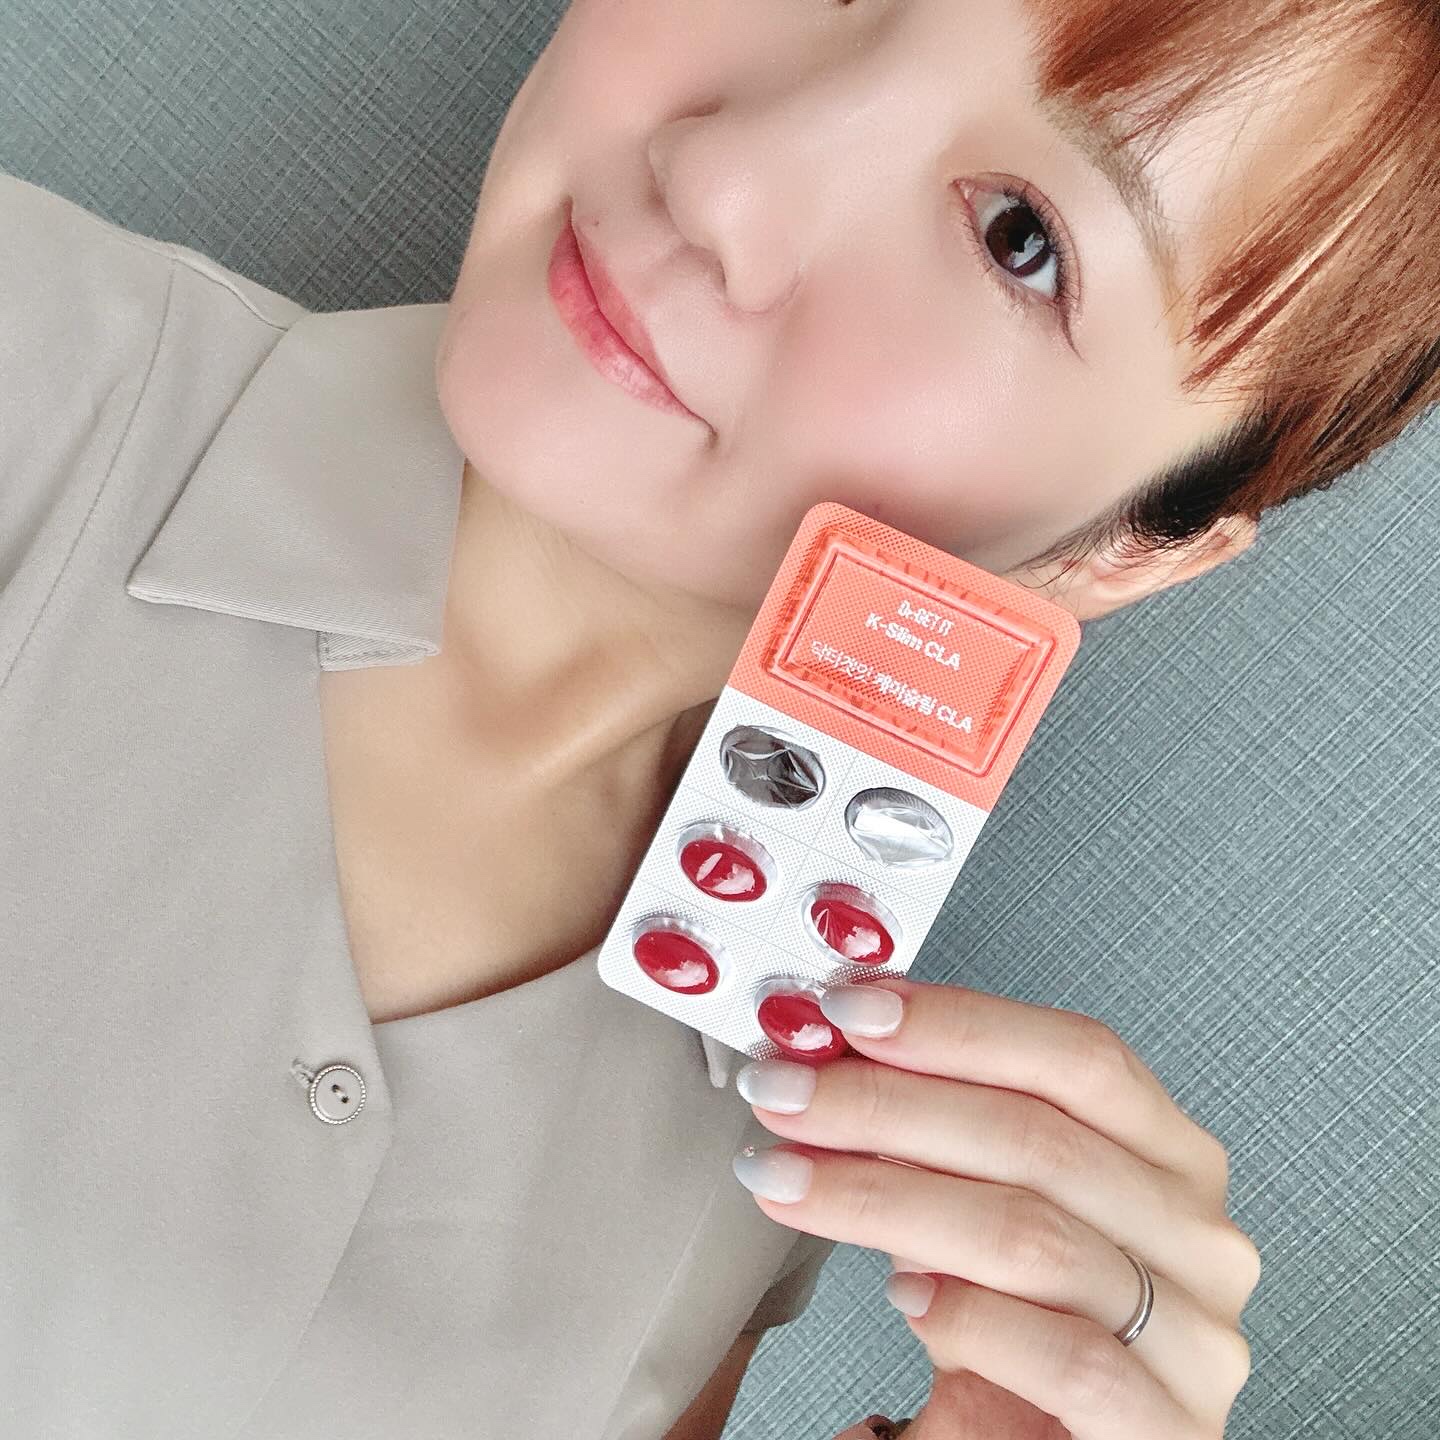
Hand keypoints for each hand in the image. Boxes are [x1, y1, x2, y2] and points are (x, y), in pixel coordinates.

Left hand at [730, 977, 1259, 1438]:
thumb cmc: (1018, 1331)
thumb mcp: (983, 1206)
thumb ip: (939, 1131)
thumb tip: (831, 1050)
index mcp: (1170, 1159)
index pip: (1079, 1058)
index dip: (958, 1025)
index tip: (847, 1012)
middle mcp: (1199, 1238)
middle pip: (1040, 1138)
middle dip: (887, 1105)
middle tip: (785, 1092)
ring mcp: (1198, 1341)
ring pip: (1034, 1237)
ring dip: (884, 1196)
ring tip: (787, 1179)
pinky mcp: (1170, 1434)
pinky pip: (1070, 1360)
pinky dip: (974, 1316)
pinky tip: (904, 1295)